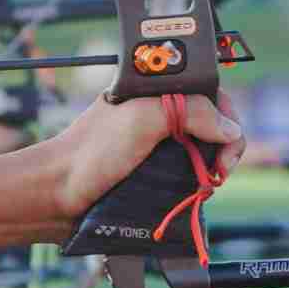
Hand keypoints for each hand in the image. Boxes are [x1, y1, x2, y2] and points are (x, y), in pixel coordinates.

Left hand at [43, 90, 243, 220]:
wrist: (58, 196)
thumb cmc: (90, 153)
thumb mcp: (142, 119)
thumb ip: (190, 111)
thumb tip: (231, 129)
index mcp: (153, 91)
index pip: (207, 92)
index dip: (224, 113)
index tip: (227, 138)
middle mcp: (158, 115)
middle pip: (211, 123)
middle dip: (224, 144)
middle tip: (221, 168)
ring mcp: (157, 146)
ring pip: (204, 151)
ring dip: (214, 166)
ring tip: (209, 182)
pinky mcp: (154, 175)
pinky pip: (189, 176)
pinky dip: (199, 184)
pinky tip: (197, 191)